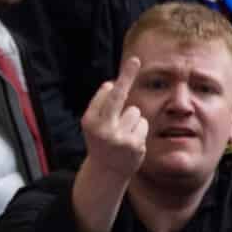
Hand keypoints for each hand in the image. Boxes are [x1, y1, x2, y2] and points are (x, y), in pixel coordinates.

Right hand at [80, 55, 147, 182]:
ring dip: (131, 120)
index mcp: (90, 121)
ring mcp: (119, 137)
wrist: (106, 171)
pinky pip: (142, 125)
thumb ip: (101, 105)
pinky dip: (138, 131)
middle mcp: (102, 128)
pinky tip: (130, 142)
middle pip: (119, 97)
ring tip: (122, 134)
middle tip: (134, 60)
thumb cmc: (100, 141)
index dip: (122, 78)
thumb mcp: (94, 125)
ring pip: (134, 112)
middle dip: (127, 77)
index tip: (134, 61)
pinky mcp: (135, 145)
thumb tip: (111, 85)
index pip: (108, 95)